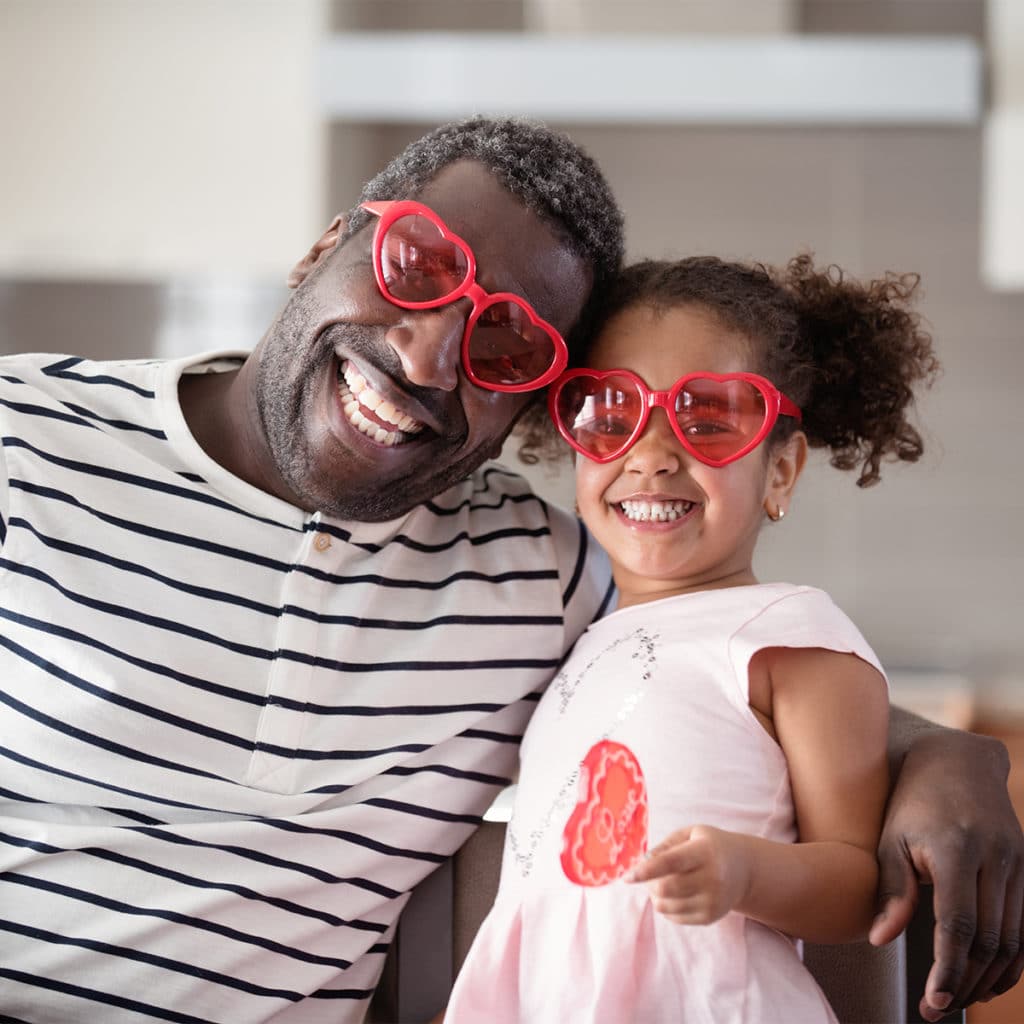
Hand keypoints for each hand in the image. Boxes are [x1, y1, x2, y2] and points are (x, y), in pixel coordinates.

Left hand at [628, 825, 750, 924]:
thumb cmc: (710, 846)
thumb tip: (643, 863)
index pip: (671, 863)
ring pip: (667, 906)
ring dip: (655, 896)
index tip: (627, 877)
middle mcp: (712, 878)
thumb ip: (665, 845)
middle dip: (649, 884)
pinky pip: (675, 918)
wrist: (744, 869)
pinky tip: (674, 894)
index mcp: (705, 852)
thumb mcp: (691, 834)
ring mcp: (713, 901)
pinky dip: (666, 907)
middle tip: (648, 877)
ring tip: (661, 884)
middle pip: (666, 888)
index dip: (645, 871)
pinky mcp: (710, 917)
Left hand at [869, 728, 1023, 1019]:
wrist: (956, 761)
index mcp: (957, 849)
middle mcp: (996, 857)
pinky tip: (988, 977)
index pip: (959, 924)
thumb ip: (892, 889)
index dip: (949, 967)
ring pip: (1013, 938)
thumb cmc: (911, 802)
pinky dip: (1011, 958)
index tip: (933, 1000)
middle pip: (989, 939)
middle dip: (966, 980)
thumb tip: (879, 939)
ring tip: (959, 997)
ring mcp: (1018, 862)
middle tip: (939, 1006)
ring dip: (990, 976)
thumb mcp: (890, 838)